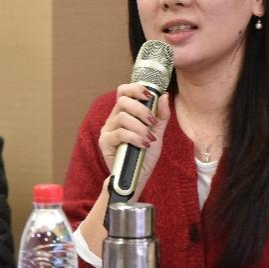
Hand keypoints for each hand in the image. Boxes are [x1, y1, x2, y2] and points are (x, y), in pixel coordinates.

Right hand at [98, 83, 169, 200]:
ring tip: (149, 139)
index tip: (150, 95)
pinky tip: (143, 145)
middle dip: (141, 109)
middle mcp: (114, 119)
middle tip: (152, 122)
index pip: (123, 91)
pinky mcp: (105, 143)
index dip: (135, 88)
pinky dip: (135, 137)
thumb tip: (164, 95)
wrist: (137, 179)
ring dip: (140, 127)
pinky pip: (120, 133)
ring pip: (122, 117)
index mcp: (124, 113)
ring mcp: (107, 130)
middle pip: (122, 101)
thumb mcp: (157, 134)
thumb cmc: (144, 156)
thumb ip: (160, 116)